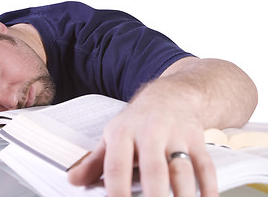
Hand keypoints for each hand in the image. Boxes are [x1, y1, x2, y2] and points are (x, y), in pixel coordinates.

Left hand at [68, 96, 218, 196]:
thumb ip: (95, 161)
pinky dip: (208, 189)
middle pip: (153, 169)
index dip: (116, 190)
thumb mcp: (113, 135)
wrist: (170, 95)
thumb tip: (73, 180)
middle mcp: (150, 133)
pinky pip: (205, 167)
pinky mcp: (197, 140)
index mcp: (123, 133)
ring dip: (183, 196)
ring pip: (181, 170)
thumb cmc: (138, 120)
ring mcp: (176, 136)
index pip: (116, 166)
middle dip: (154, 196)